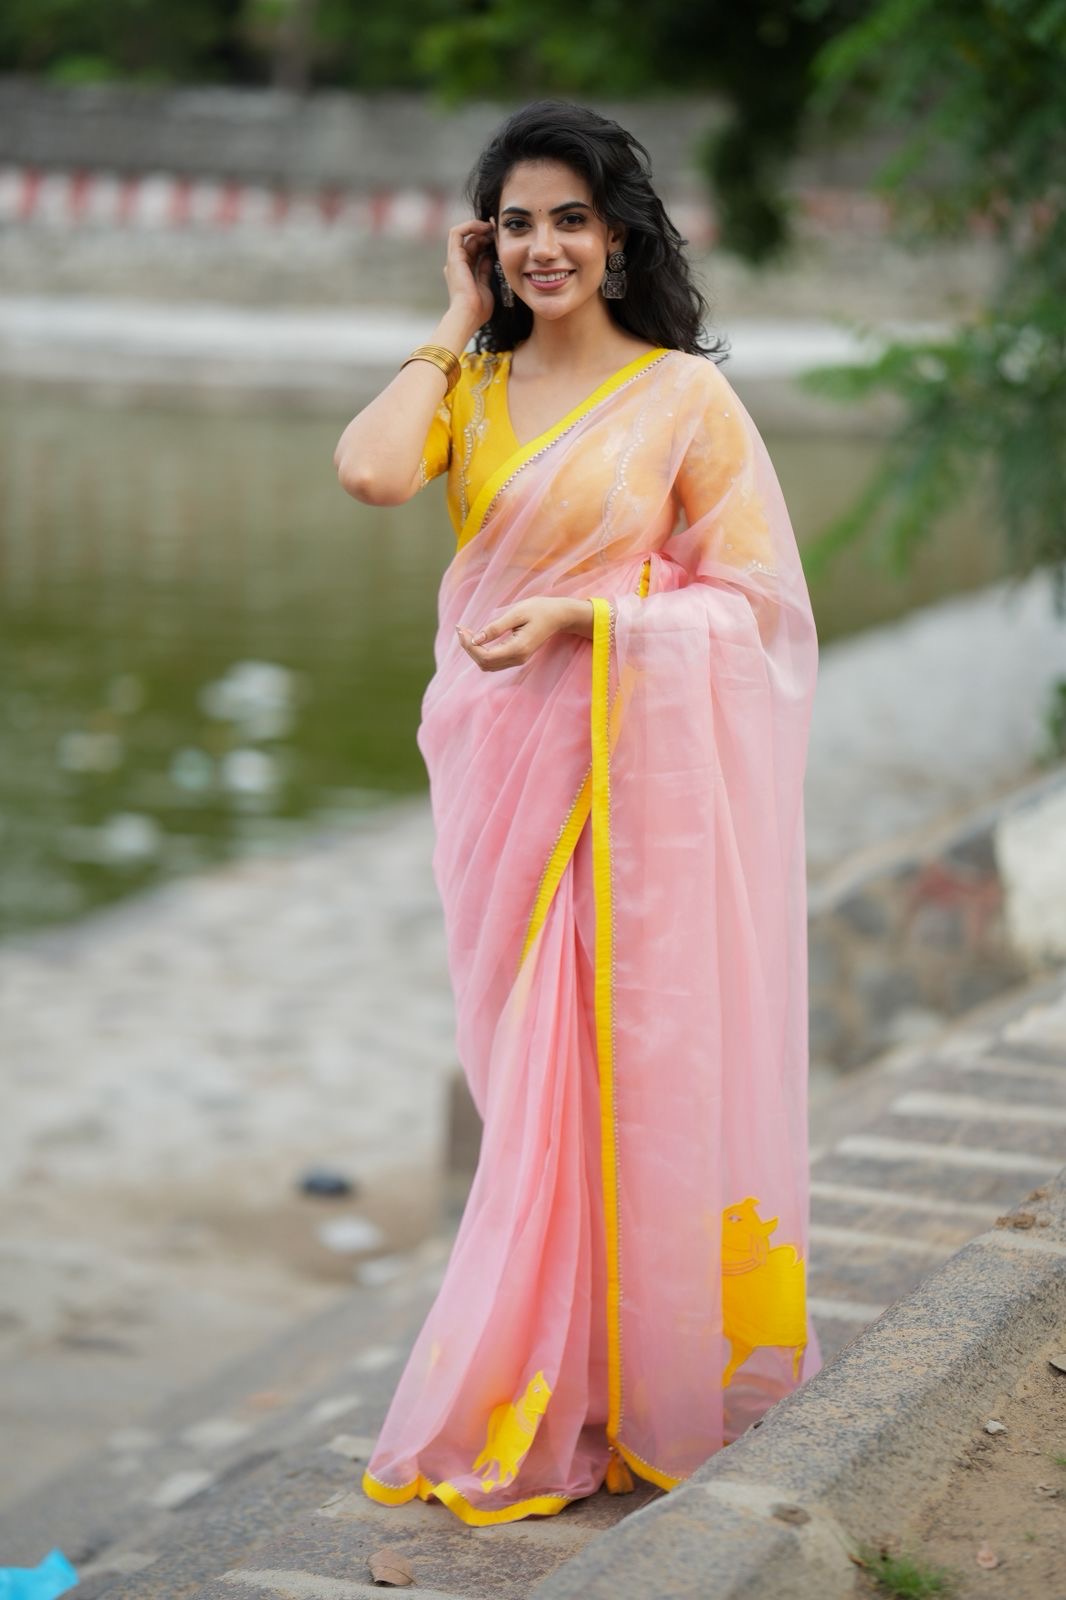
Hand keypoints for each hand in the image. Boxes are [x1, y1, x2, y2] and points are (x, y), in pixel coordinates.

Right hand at [444, 216, 496, 326]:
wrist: (468, 314)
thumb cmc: (478, 309)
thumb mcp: (486, 286)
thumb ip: (486, 271)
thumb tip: (489, 257)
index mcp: (463, 274)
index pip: (475, 252)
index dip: (487, 243)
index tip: (499, 241)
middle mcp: (457, 265)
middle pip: (470, 242)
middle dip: (484, 233)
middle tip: (498, 231)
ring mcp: (454, 260)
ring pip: (462, 234)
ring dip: (478, 228)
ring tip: (492, 228)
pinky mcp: (454, 256)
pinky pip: (457, 232)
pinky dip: (469, 226)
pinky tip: (483, 227)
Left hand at [456, 596, 582, 671]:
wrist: (559, 616)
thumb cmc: (539, 610)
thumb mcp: (516, 613)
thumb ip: (496, 628)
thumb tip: (476, 639)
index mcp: (517, 648)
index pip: (485, 656)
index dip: (469, 645)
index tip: (461, 628)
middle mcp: (517, 658)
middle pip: (484, 663)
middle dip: (468, 647)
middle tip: (461, 628)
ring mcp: (517, 660)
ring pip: (487, 664)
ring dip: (474, 651)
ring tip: (466, 632)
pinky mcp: (516, 657)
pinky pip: (493, 661)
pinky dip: (481, 651)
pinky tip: (477, 638)